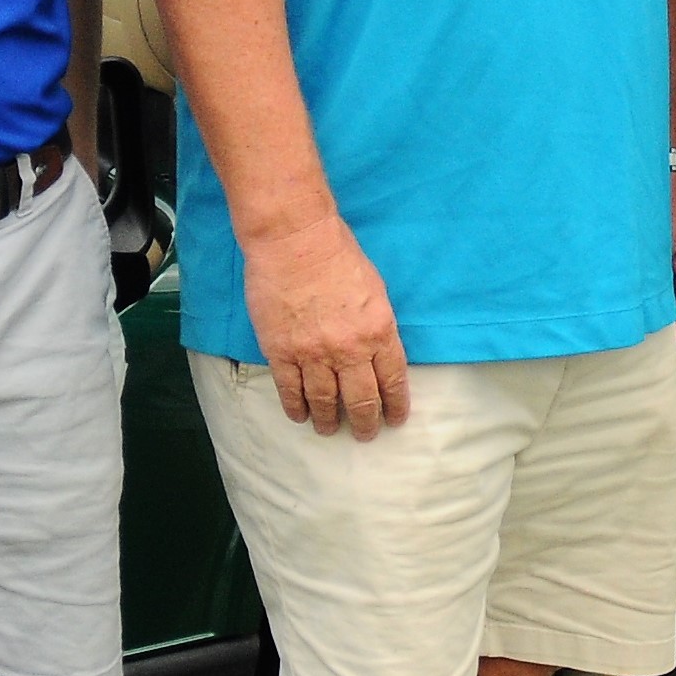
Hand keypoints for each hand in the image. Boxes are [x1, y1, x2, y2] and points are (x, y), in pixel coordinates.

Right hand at [243, 212, 410, 439]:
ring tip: (330, 430)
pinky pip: (290, 390)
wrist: (295, 241)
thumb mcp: (376, 291)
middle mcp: (349, 350)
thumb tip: (376, 353)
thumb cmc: (339, 255)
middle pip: (361, 400)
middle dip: (366, 422)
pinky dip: (296, 407)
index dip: (395, 405)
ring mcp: (313, 354)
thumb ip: (377, 326)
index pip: (393, 381)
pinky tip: (301, 416)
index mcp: (379, 332)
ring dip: (329, 421)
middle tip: (365, 434)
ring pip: (324, 401)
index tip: (394, 420)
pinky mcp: (281, 352)